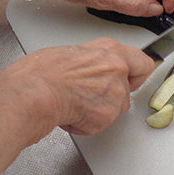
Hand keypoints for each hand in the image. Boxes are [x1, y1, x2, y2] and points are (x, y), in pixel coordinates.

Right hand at [0, 38, 154, 139]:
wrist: (31, 93)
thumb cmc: (39, 72)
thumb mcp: (68, 53)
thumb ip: (90, 62)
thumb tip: (88, 71)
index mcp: (108, 49)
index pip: (142, 62)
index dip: (135, 74)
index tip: (131, 78)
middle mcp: (117, 69)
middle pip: (128, 89)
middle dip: (112, 96)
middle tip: (90, 96)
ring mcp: (114, 95)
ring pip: (114, 109)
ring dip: (97, 111)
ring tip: (72, 103)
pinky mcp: (106, 117)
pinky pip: (98, 124)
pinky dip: (84, 124)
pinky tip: (68, 113)